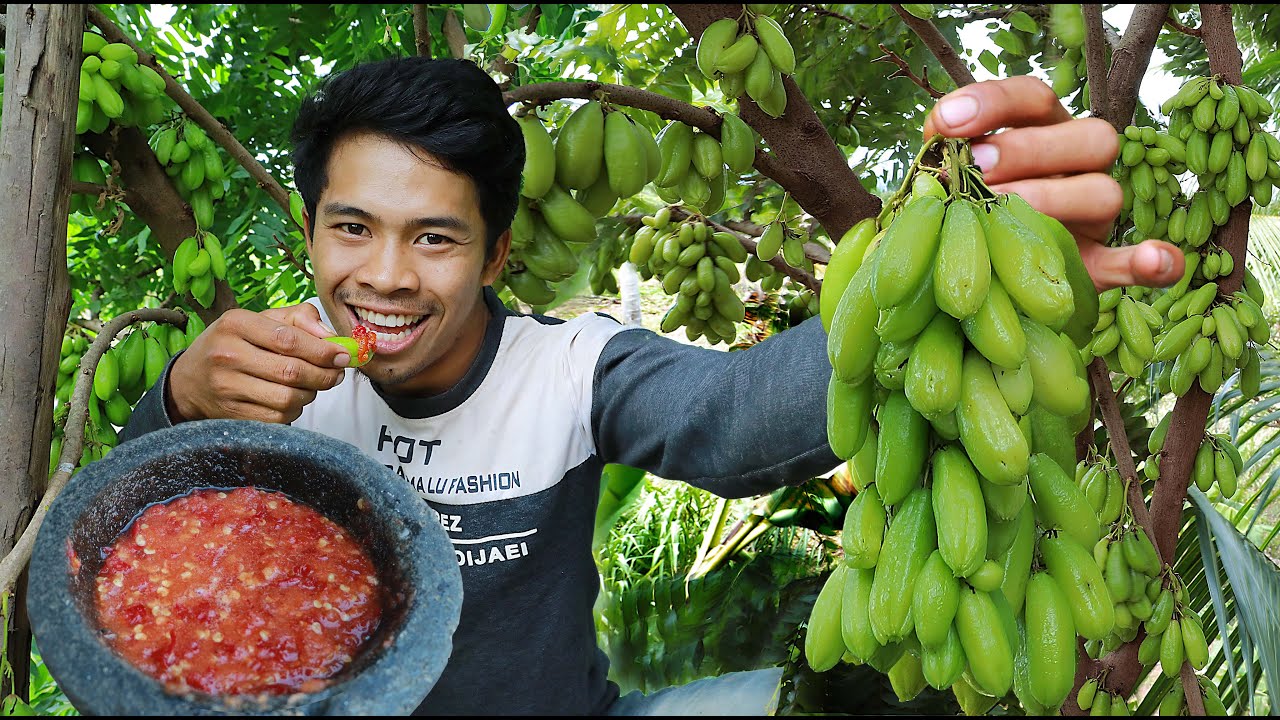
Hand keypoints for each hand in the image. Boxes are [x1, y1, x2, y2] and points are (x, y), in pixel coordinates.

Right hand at [167, 303, 348, 423]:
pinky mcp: (232, 415)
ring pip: (288, 398)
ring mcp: (226, 388)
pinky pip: (278, 418)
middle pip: (291, 371)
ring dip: (311, 394)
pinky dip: (295, 411)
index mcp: (235, 324)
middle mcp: (227, 355)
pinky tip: (294, 399)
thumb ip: (298, 319)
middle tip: (337, 374)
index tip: (343, 355)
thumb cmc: (233, 344)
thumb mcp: (259, 320)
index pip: (289, 339)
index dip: (323, 350)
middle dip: (324, 375)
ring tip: (313, 385)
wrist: (189, 380)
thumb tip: (331, 336)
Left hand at [924, 76, 1184, 290]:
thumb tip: (939, 135)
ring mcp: (1093, 215)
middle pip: (1088, 136)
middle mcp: (1077, 164)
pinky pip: (1131, 261)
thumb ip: (945, 152)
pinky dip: (1148, 262)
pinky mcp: (1094, 264)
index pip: (1034, 97)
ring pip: (1105, 192)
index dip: (993, 102)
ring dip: (1054, 199)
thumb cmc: (957, 205)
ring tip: (1001, 210)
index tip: (946, 123)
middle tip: (975, 169)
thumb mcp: (947, 173)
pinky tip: (1155, 261)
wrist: (968, 266)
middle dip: (1027, 149)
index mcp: (1042, 129)